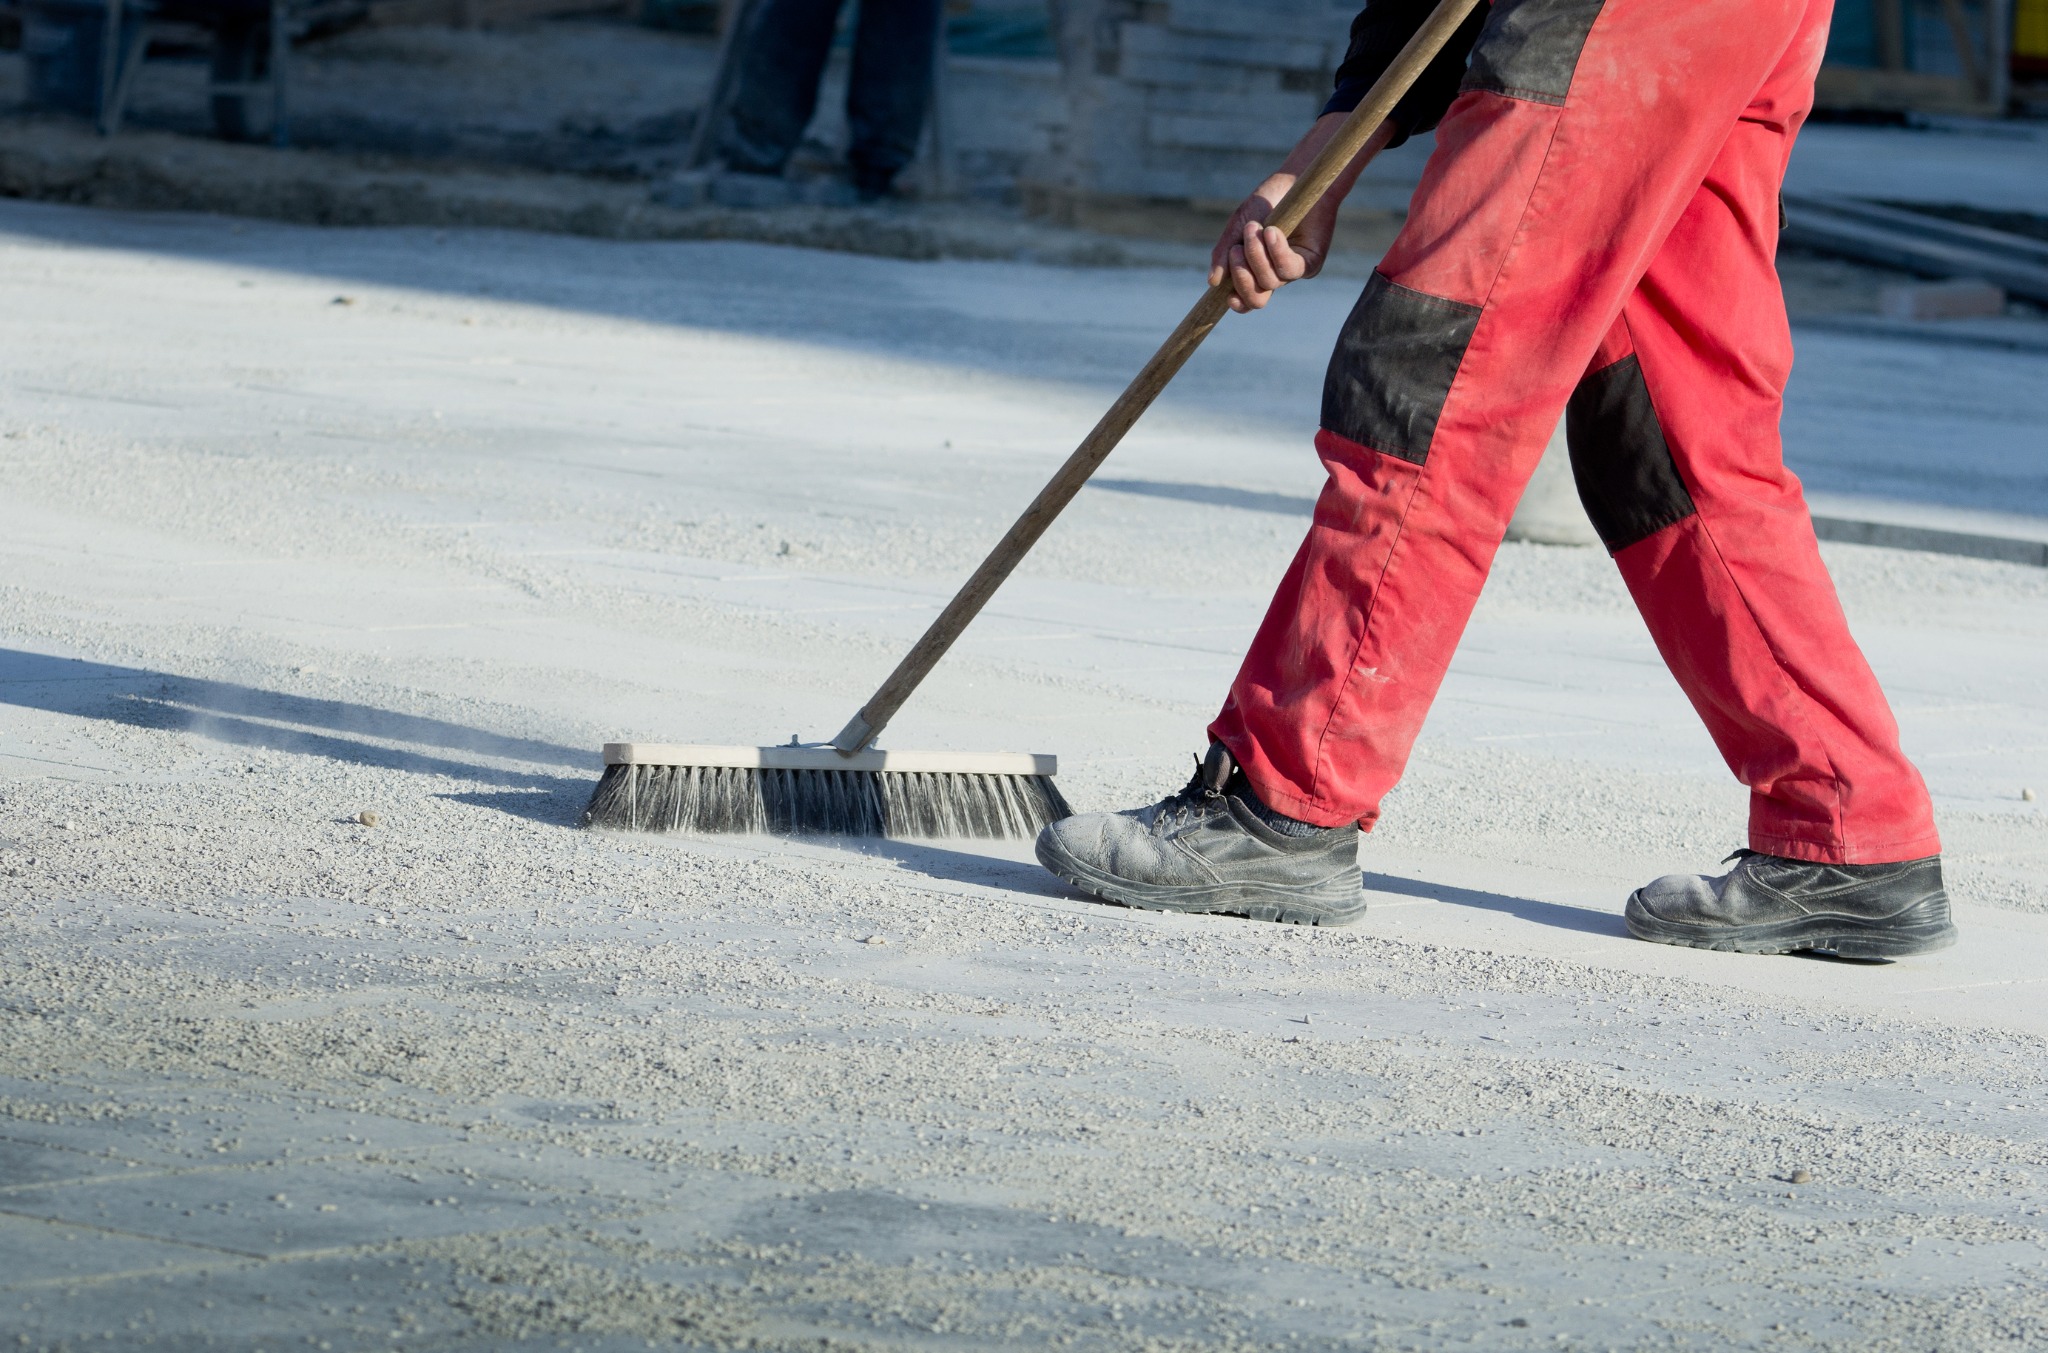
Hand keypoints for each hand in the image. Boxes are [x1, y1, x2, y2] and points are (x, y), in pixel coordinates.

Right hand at [1208, 174, 1332, 312]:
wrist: (1296, 179)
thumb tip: (1213, 282)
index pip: (1247, 299)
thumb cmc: (1267, 202)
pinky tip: (1271, 231)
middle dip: (1242, 279)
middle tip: (1235, 250)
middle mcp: (1275, 275)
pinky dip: (1276, 252)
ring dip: (1256, 256)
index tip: (1226, 296)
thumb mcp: (1238, 226)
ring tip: (1254, 227)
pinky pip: (1290, 269)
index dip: (1237, 303)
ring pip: (1270, 282)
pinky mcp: (1311, 262)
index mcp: (1256, 270)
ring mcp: (1293, 270)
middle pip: (1257, 300)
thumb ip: (1224, 253)